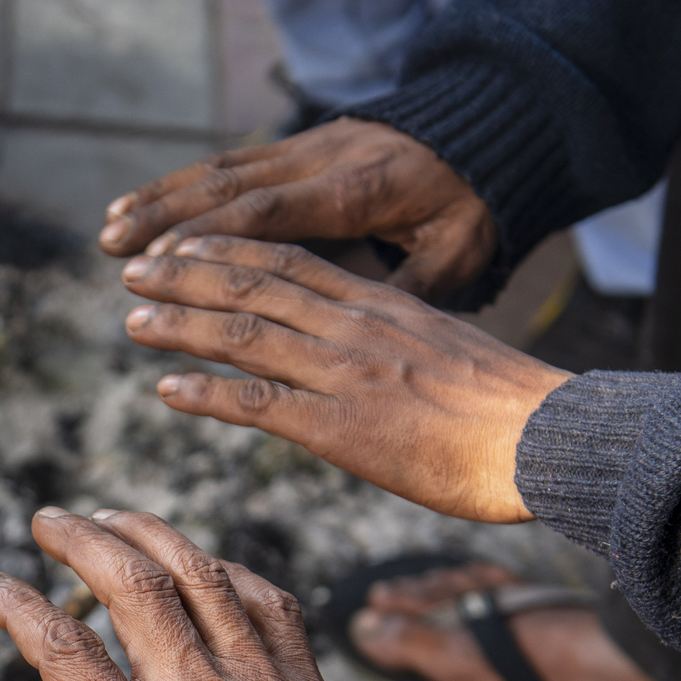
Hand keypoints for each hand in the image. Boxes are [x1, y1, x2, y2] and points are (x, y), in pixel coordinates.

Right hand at [0, 510, 362, 680]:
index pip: (64, 652)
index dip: (19, 608)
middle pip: (132, 586)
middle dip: (81, 540)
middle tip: (48, 522)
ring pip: (200, 574)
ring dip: (149, 534)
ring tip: (110, 518)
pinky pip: (266, 599)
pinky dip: (225, 569)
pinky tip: (199, 564)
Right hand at [96, 118, 497, 300]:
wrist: (487, 130)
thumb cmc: (474, 208)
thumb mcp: (457, 254)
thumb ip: (406, 289)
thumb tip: (360, 327)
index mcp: (359, 190)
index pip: (272, 212)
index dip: (214, 238)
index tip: (165, 264)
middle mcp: (323, 161)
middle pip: (232, 187)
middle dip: (167, 219)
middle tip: (115, 252)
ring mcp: (307, 147)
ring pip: (222, 170)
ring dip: (162, 200)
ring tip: (109, 230)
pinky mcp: (298, 144)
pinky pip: (232, 163)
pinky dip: (183, 186)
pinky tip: (143, 207)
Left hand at [121, 236, 569, 523]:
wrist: (547, 437)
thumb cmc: (508, 410)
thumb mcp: (445, 350)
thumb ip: (394, 342)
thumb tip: (366, 355)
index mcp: (381, 304)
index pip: (291, 260)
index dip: (230, 249)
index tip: (185, 243)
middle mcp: (355, 326)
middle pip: (254, 284)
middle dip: (186, 273)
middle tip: (134, 270)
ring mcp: (345, 373)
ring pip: (244, 333)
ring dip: (181, 325)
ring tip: (133, 320)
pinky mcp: (342, 426)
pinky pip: (258, 403)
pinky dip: (206, 393)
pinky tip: (167, 392)